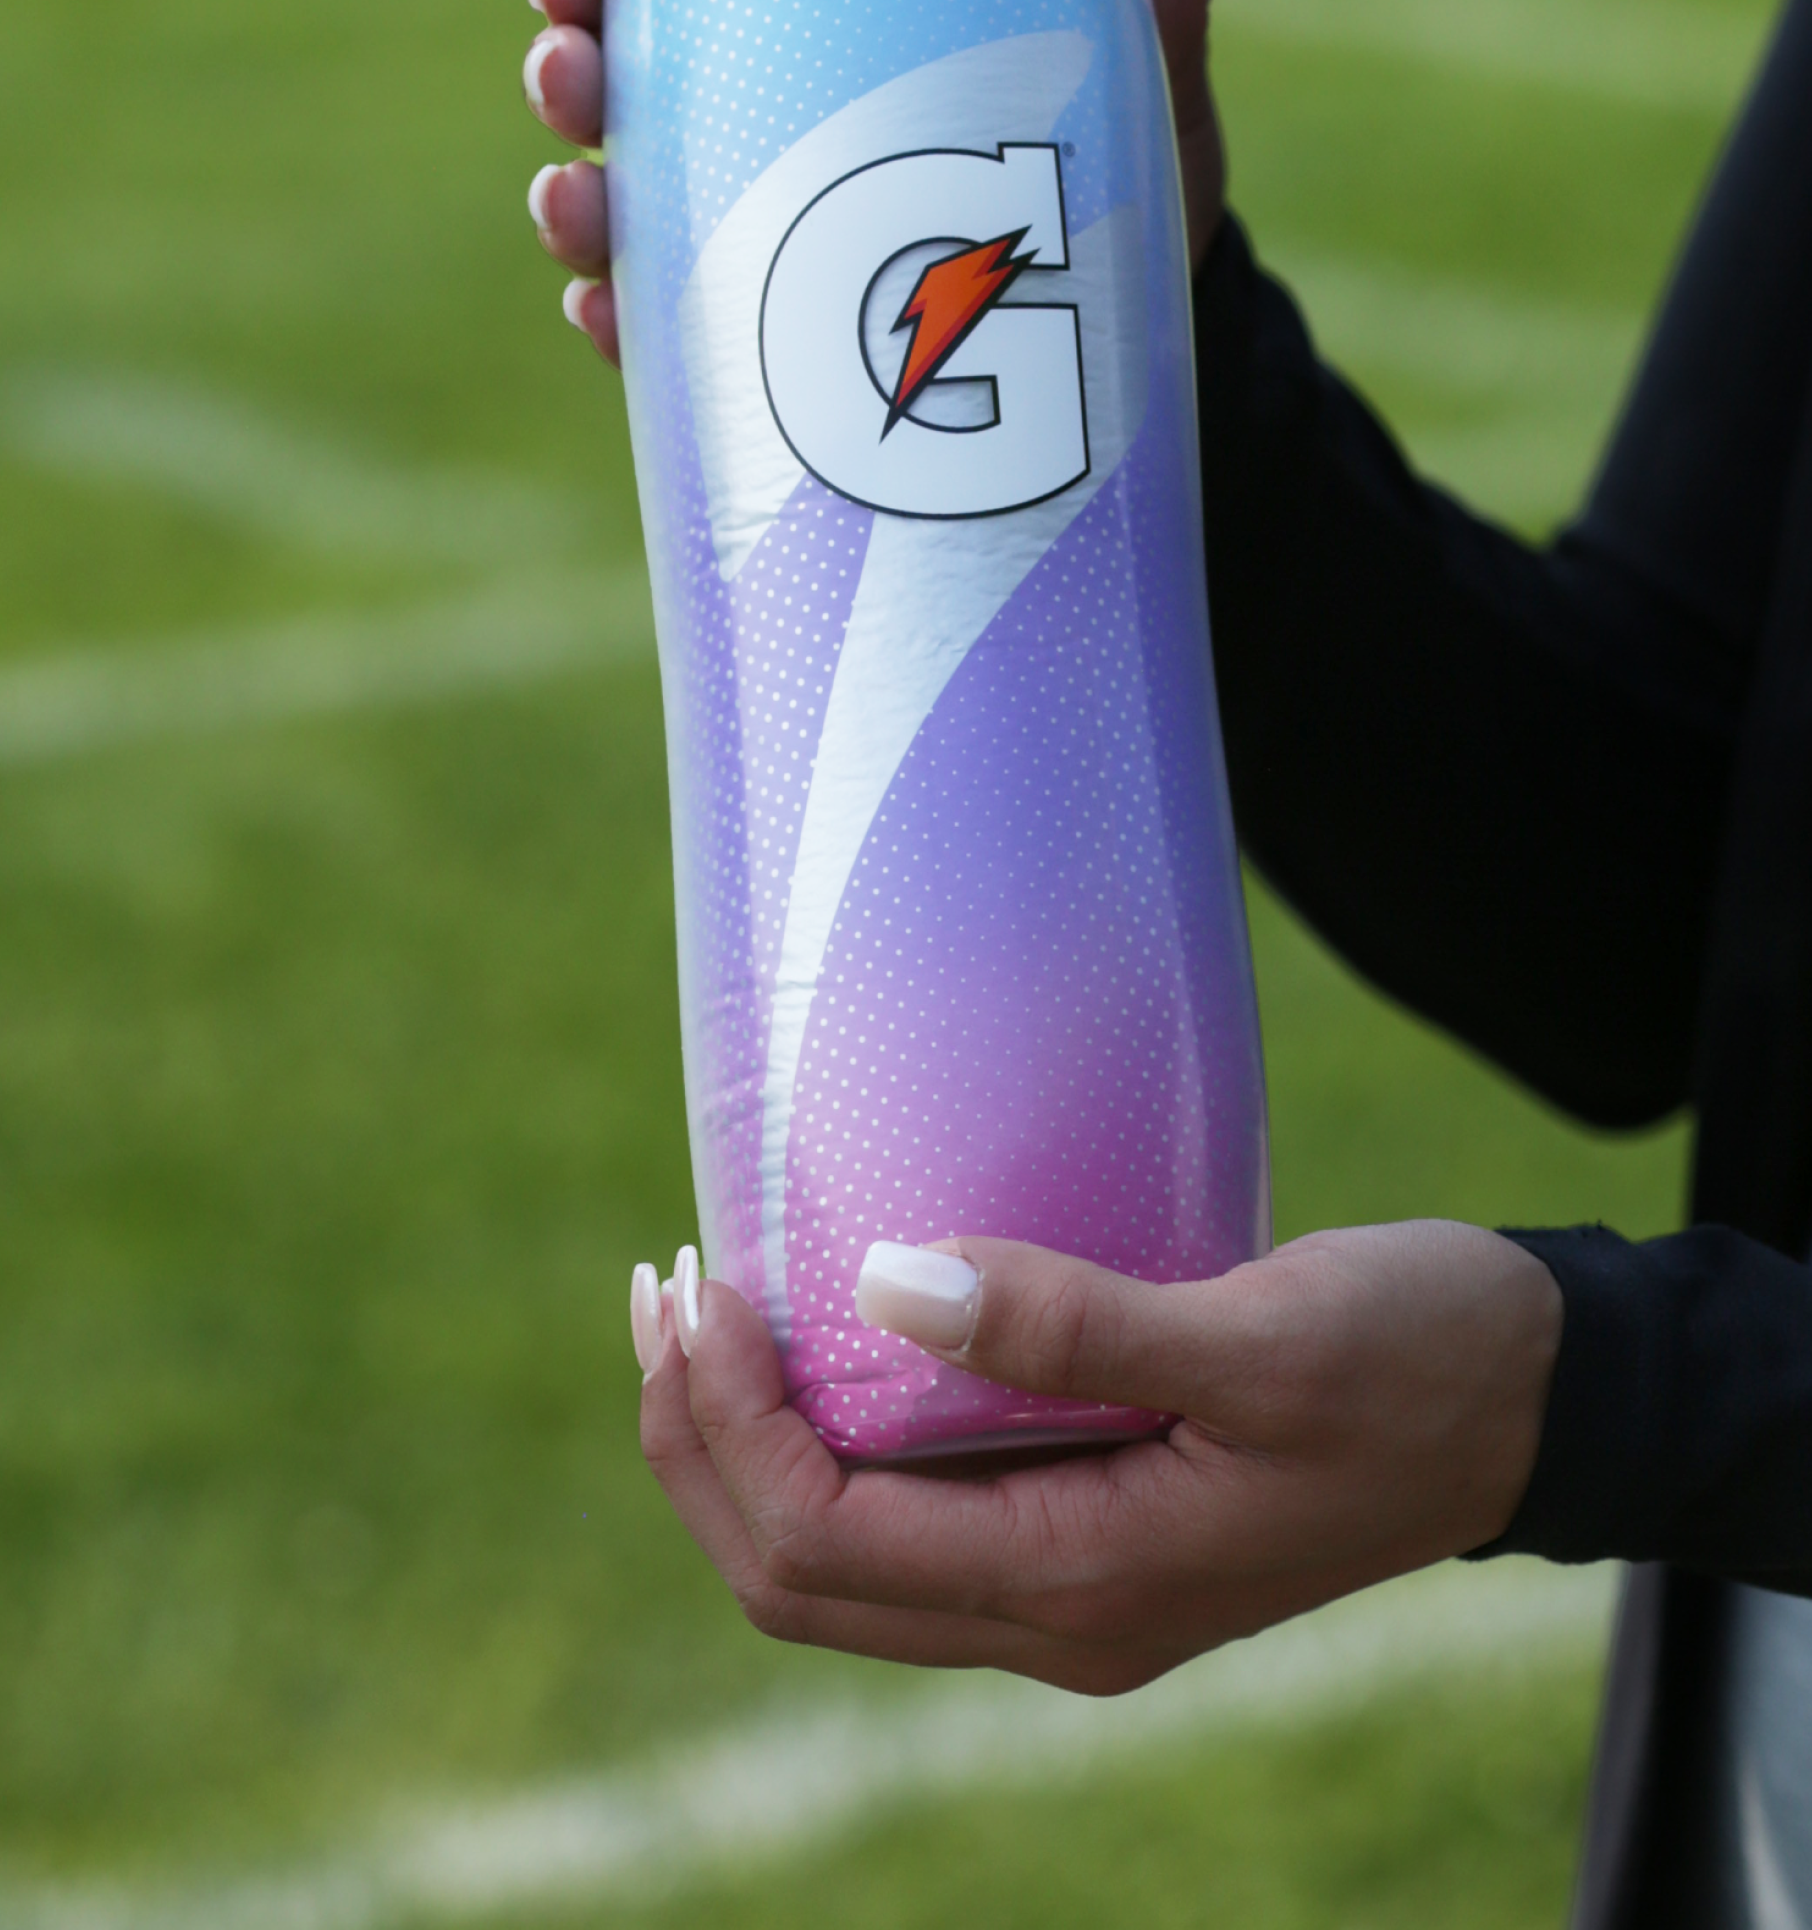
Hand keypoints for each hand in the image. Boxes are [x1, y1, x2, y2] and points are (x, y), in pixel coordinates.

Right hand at [520, 0, 1227, 366]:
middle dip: (569, 65)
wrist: (1115, 361)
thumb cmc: (1112, 202)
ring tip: (577, 204)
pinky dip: (618, 319)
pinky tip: (607, 315)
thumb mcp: (1137, 120)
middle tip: (571, 71)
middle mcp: (762, 134)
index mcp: (823, 36)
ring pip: (620, 203)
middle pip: (622, 80)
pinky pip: (660, 335)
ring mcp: (746, 249)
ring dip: (573, 195)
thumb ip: (1150, 43)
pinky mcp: (751, 357)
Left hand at [632, 1224, 1561, 1692]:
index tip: (700, 1278)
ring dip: (742, 1446)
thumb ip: (1074, 1326)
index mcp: (1083, 1586)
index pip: (824, 1540)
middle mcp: (1055, 1616)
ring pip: (838, 1559)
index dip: (727, 1422)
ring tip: (699, 1307)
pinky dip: (825, 1438)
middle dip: (696, 1443)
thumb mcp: (1263, 1337)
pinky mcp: (1090, 1528)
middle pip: (798, 1576)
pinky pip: (903, 1517)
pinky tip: (822, 1337)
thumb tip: (879, 1287)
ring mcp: (1070, 1586)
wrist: (1537, 1403)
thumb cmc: (1420, 1359)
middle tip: (663, 1286)